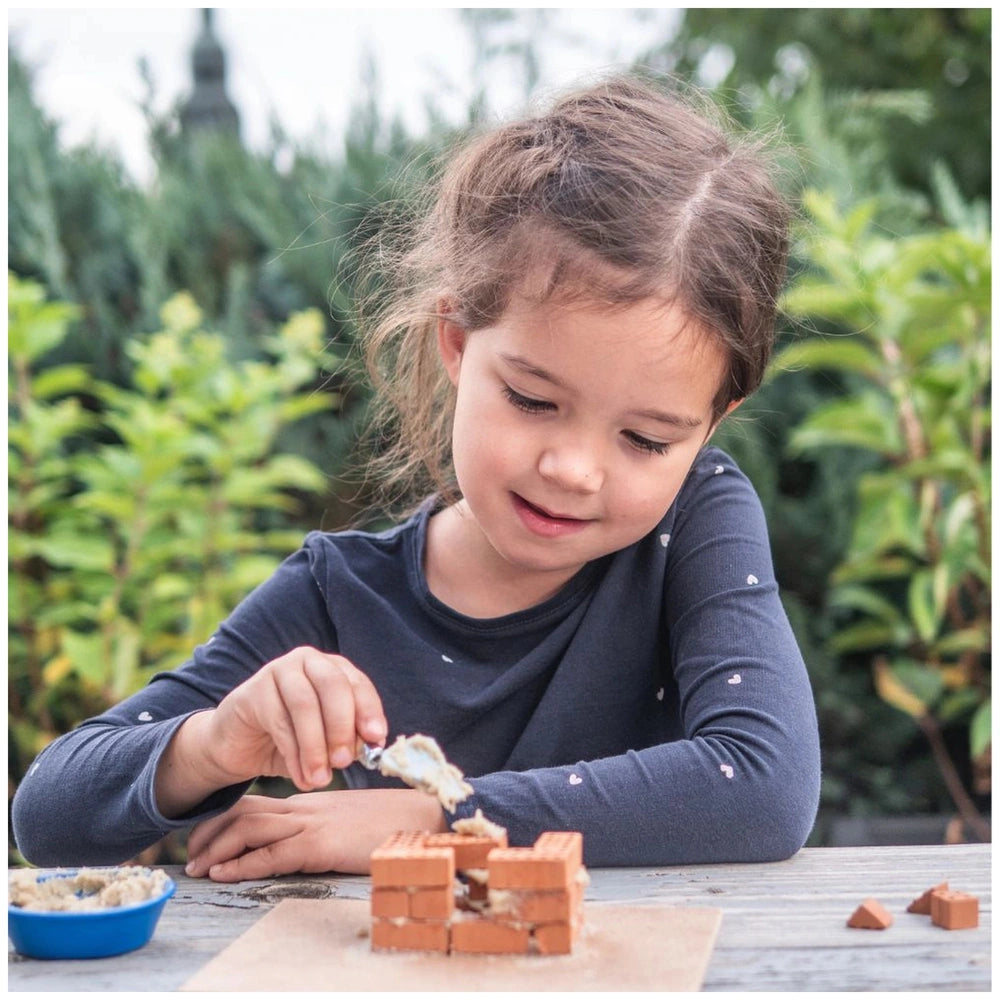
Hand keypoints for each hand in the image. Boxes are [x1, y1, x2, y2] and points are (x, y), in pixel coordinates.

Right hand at [155, 647, 386, 817]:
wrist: (239, 745)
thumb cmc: (290, 739)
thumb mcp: (325, 740)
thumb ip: (346, 739)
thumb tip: (370, 747)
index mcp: (332, 668)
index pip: (357, 683)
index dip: (369, 709)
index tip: (376, 738)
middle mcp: (308, 661)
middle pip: (333, 686)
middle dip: (342, 726)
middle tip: (344, 761)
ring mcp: (278, 671)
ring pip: (304, 705)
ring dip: (316, 746)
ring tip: (321, 779)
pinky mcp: (253, 691)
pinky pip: (278, 721)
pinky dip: (294, 754)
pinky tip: (300, 777)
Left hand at [184, 789, 447, 880]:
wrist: (423, 816)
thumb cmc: (394, 822)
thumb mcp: (352, 820)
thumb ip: (327, 825)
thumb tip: (310, 841)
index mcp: (312, 800)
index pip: (258, 803)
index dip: (225, 818)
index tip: (206, 837)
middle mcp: (306, 806)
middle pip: (245, 810)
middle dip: (211, 832)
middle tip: (191, 855)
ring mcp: (312, 823)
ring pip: (250, 828)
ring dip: (218, 849)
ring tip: (198, 869)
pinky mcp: (320, 845)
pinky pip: (272, 854)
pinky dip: (242, 864)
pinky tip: (225, 875)